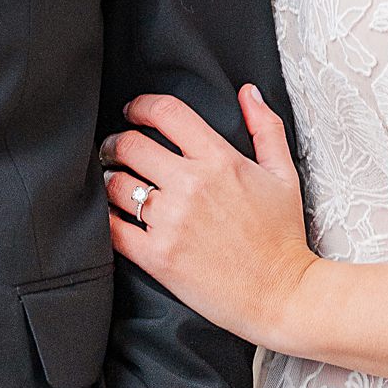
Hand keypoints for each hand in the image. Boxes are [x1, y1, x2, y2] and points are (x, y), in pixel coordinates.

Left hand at [100, 85, 320, 352]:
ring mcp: (172, 221)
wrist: (282, 295)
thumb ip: (266, 128)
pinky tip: (109, 216)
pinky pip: (114, 229)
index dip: (142, 106)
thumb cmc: (283, 236)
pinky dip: (104, 219)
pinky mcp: (158, 256)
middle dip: (116, 142)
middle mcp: (191, 185)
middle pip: (131, 145)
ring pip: (116, 185)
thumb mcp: (283, 174)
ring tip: (113, 182)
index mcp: (219, 160)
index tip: (133, 111)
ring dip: (109, 179)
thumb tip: (247, 92)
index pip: (167, 113)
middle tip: (114, 149)